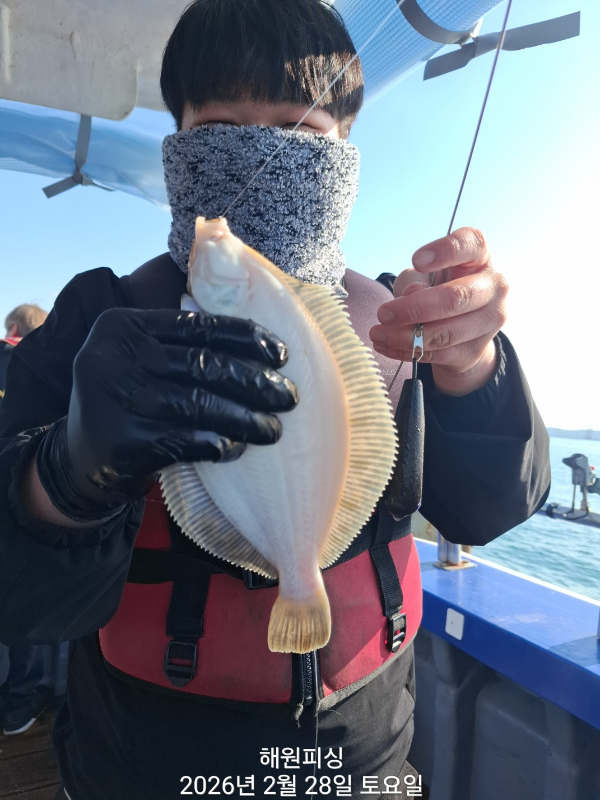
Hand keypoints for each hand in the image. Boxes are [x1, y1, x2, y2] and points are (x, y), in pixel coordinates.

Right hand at [35, 308, 297, 520]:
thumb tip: (259, 336)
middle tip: (289, 397)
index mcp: (123, 326)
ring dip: (245, 419)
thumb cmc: (130, 399)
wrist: (81, 458)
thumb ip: (181, 341)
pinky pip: (185, 442)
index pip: (196, 326)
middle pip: (201, 365)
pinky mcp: (121, 443)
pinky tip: (238, 447)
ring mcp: (114, 400)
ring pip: (198, 405)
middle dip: (254, 382)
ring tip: (274, 428)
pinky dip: (218, 444)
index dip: (245, 337)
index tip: (282, 354)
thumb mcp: (141, 358)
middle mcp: (112, 357)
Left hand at [369, 227, 507, 395]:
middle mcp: (493, 287)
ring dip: (405, 336)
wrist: (464, 326)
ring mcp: (489, 321)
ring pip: (446, 333)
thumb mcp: (427, 274)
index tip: (416, 260)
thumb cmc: (440, 288)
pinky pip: (438, 354)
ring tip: (377, 334)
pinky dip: (406, 351)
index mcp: (481, 258)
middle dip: (414, 308)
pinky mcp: (476, 350)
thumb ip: (418, 279)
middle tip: (383, 313)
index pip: (472, 244)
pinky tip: (385, 345)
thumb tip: (411, 297)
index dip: (445, 251)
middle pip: (456, 298)